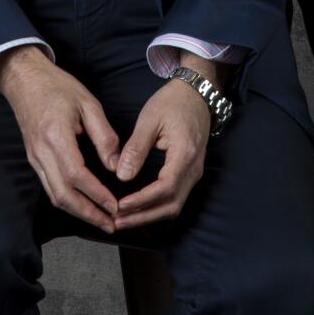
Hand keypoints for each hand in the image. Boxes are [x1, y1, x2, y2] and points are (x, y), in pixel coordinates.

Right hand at [0, 46, 120, 233]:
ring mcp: (35, 158)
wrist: (25, 79)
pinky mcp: (34, 160)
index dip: (96, 194)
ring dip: (79, 212)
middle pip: (63, 194)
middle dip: (88, 214)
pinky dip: (68, 201)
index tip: (115, 206)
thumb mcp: (88, 103)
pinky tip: (84, 205)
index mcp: (56, 135)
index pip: (76, 175)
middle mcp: (42, 152)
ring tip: (101, 220)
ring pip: (55, 195)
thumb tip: (116, 166)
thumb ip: (103, 136)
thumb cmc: (58, 87)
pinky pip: (50, 187)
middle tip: (112, 224)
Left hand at [112, 79, 211, 229]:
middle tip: (117, 222)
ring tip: (124, 220)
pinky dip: (157, 208)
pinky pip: (176, 197)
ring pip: (175, 205)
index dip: (142, 201)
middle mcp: (194, 169)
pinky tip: (139, 209)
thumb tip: (122, 176)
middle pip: (171, 205)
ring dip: (150, 216)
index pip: (165, 188)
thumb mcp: (150, 119)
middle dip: (143, 217)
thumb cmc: (173, 102)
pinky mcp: (190, 172)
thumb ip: (136, 148)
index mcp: (185, 154)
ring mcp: (195, 172)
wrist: (196, 93)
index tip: (120, 206)